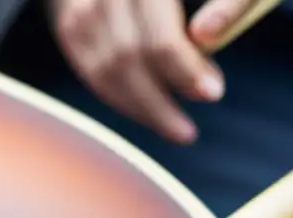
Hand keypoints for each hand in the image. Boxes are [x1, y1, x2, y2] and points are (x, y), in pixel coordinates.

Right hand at [47, 0, 259, 143]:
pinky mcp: (70, 26)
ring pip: (108, 72)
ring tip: (173, 126)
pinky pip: (94, 73)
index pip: (160, 40)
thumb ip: (222, 10)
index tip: (213, 93)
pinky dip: (121, 97)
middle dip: (159, 102)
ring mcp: (82, 9)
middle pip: (129, 60)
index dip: (186, 70)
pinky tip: (147, 110)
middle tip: (186, 130)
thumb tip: (205, 63)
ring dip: (141, 107)